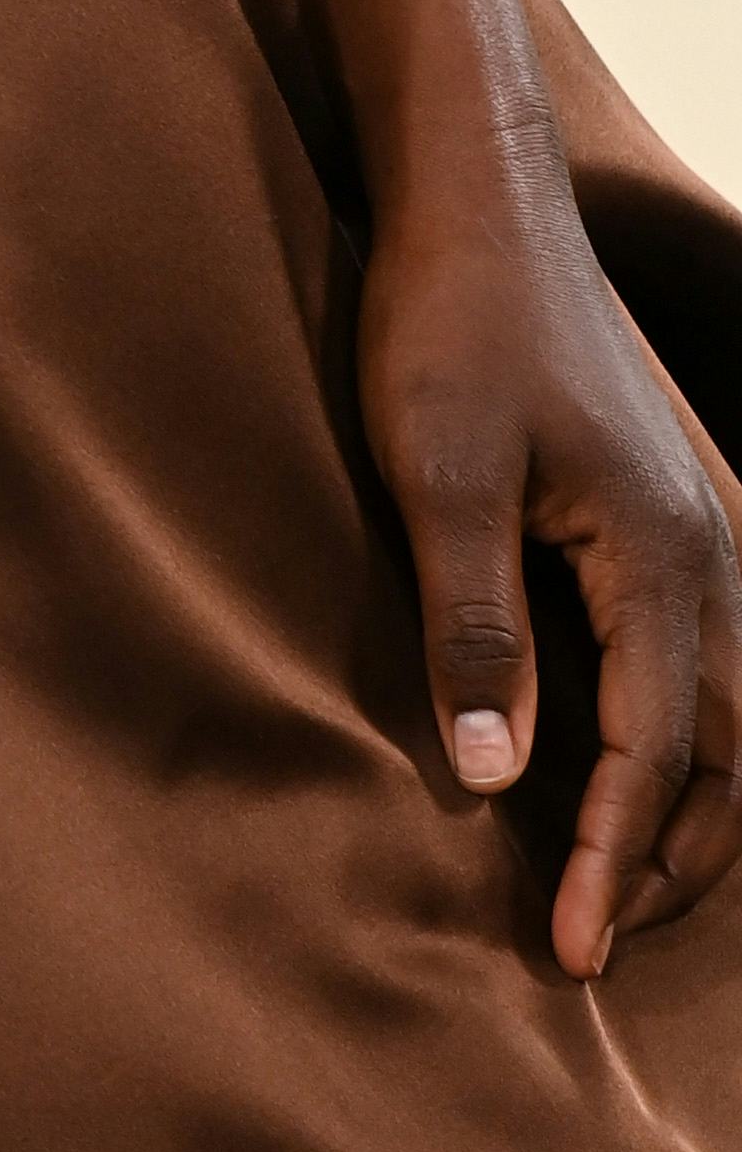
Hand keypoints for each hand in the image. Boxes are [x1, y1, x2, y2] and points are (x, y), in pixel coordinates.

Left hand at [357, 142, 741, 977]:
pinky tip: (621, 765)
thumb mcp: (439, 471)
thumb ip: (475, 623)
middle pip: (733, 757)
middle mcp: (709, 553)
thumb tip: (499, 778)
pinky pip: (705, 661)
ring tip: (618, 883)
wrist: (476, 198)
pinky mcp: (658, 513)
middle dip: (676, 861)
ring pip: (734, 714)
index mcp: (662, 557)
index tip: (575, 952)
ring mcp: (696, 530)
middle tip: (597, 941)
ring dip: (689, 806)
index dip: (618, 862)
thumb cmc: (449, 322)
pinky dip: (685, 739)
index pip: (660, 755)